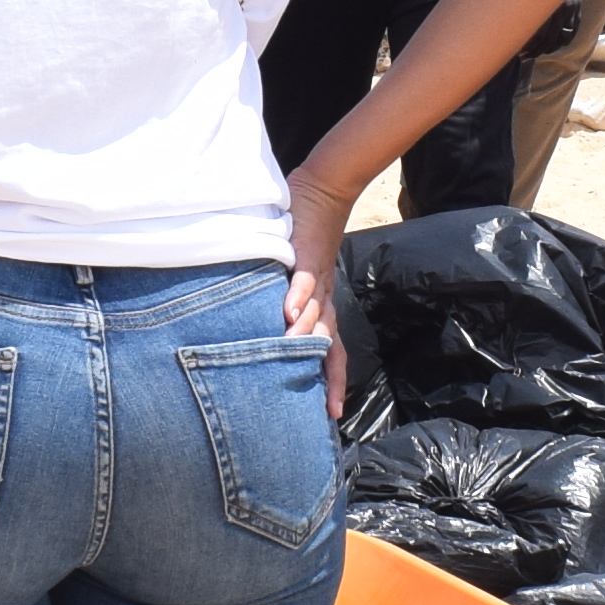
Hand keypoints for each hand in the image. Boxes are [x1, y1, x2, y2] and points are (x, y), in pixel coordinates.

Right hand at [286, 162, 365, 412]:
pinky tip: (288, 314)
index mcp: (321, 304)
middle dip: (327, 375)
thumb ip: (286, 295)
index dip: (332, 380)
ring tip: (295, 362)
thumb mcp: (298, 272)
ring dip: (305, 338)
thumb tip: (271, 322)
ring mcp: (315, 278)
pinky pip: (302, 279)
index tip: (333, 413)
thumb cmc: (306, 233)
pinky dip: (297, 296)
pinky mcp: (305, 254)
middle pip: (328, 343)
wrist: (323, 190)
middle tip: (326, 408)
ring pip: (314, 315)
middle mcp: (322, 297)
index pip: (331, 349)